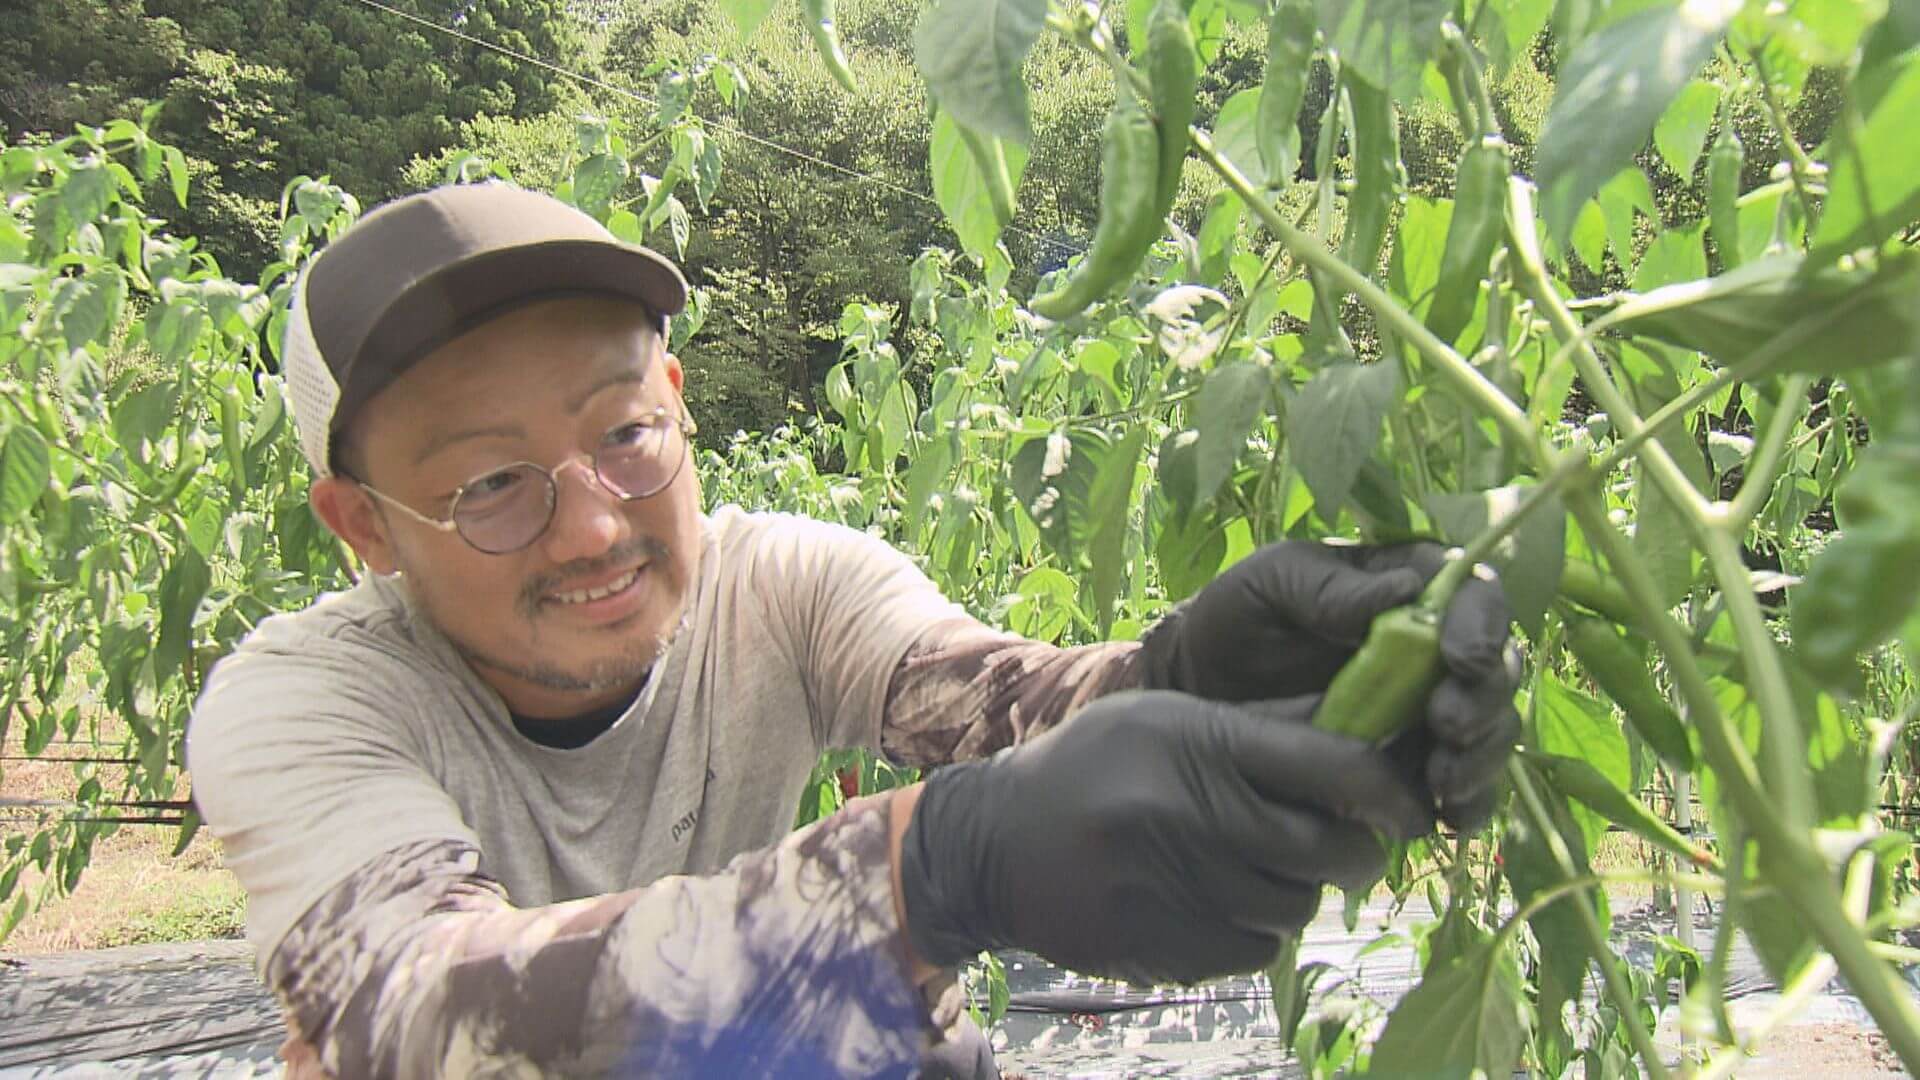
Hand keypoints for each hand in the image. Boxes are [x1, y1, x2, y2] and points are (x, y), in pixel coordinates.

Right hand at [897, 690, 1433, 985]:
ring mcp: (1179, 892)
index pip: (1333, 766)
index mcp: (1198, 745)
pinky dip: (1254, 928)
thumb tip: (1361, 723)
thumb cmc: (1091, 766)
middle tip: (1344, 841)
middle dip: (1355, 850)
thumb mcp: (1165, 718)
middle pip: (1330, 850)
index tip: (1409, 802)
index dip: (1390, 788)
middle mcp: (1192, 818)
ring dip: (1296, 890)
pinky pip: (1256, 948)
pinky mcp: (1168, 950)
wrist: (994, 846)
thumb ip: (1259, 727)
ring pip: (1297, 908)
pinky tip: (1215, 898)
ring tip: (1255, 864)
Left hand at [1137, 541, 1520, 828]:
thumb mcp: (1269, 584)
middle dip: (1484, 700)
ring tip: (1442, 779)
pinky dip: (1468, 804)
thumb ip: (1329, 586)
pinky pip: (1465, 789)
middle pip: (1497, 667)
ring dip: (1482, 757)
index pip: (1472, 592)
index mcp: (1410, 585)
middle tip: (1446, 725)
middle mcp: (1436, 647)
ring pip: (1492, 731)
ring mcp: (1432, 710)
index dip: (1482, 625)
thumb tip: (1407, 591)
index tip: (1460, 659)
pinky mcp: (1418, 767)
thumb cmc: (1237, 621)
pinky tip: (1445, 815)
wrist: (1199, 692)